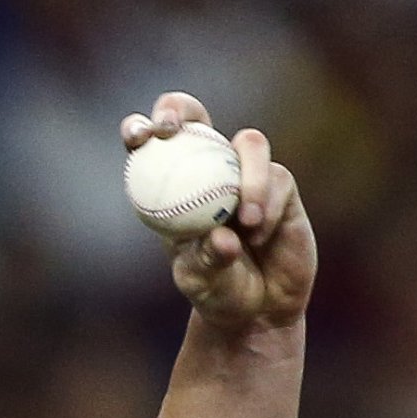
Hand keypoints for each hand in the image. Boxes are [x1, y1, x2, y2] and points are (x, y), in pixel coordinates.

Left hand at [121, 93, 315, 335]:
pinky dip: (267, 206)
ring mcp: (245, 172)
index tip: (137, 138)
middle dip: (178, 109)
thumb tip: (224, 237)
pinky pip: (275, 178)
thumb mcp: (201, 282)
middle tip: (171, 129)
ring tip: (246, 224)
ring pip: (248, 143)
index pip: (150, 145)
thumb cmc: (217, 291)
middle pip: (192, 116)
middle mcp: (207, 168)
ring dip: (247, 178)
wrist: (259, 308)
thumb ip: (208, 259)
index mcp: (172, 186)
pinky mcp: (279, 184)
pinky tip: (258, 236)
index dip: (140, 129)